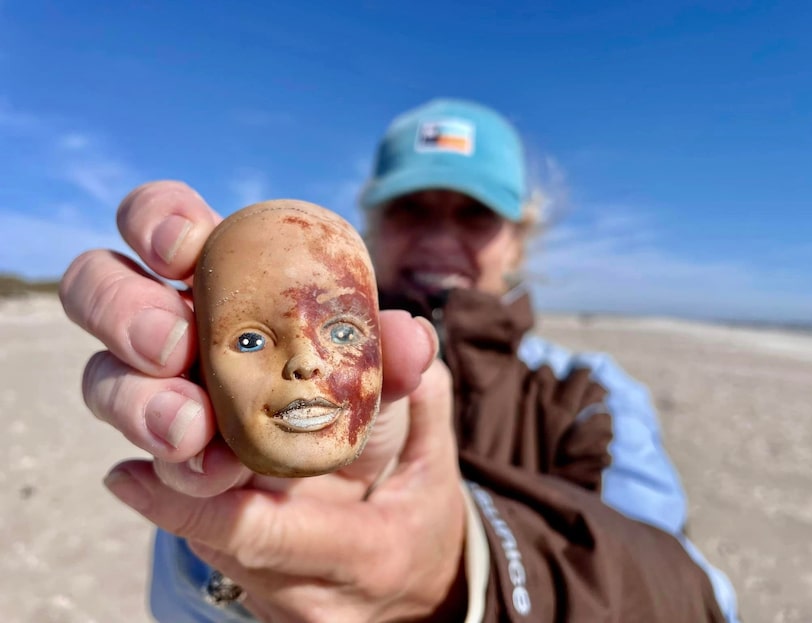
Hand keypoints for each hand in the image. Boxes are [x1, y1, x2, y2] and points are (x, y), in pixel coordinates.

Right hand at [60, 181, 466, 620]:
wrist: (373, 504)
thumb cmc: (368, 411)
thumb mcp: (391, 385)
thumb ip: (393, 360)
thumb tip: (409, 335)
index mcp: (232, 284)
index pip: (165, 226)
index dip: (156, 220)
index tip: (183, 251)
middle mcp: (182, 335)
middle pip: (100, 291)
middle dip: (123, 310)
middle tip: (172, 346)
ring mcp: (167, 402)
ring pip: (107, 382)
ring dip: (138, 404)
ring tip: (192, 435)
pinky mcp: (173, 474)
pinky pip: (144, 472)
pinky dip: (161, 480)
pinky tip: (186, 482)